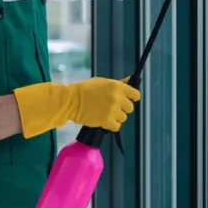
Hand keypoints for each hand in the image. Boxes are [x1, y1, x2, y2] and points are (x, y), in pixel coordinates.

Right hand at [13, 77, 141, 138]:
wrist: (72, 101)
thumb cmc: (86, 89)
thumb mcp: (103, 82)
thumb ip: (118, 83)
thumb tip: (130, 80)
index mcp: (117, 87)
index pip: (136, 94)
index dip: (132, 98)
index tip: (127, 100)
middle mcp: (117, 98)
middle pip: (130, 108)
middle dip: (122, 108)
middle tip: (113, 108)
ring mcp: (112, 110)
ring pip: (123, 118)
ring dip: (116, 117)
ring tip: (106, 114)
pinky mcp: (106, 121)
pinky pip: (117, 126)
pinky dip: (112, 125)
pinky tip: (105, 121)